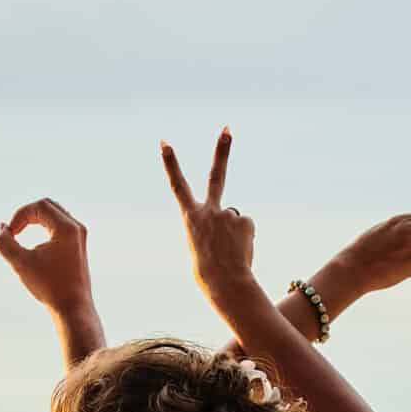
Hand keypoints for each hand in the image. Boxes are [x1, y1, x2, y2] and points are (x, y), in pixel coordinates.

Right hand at [0, 197, 93, 314]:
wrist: (73, 308)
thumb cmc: (48, 287)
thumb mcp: (20, 263)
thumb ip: (4, 243)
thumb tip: (2, 227)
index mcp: (67, 228)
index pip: (39, 206)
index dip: (20, 215)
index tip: (10, 234)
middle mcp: (77, 228)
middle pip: (48, 206)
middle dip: (27, 214)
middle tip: (14, 231)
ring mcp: (80, 237)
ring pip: (54, 215)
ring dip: (35, 220)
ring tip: (20, 233)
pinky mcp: (78, 246)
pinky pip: (59, 226)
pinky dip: (44, 227)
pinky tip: (34, 244)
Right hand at [161, 129, 255, 294]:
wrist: (224, 283)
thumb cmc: (207, 273)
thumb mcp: (199, 247)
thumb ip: (210, 227)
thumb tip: (231, 220)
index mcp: (190, 217)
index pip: (177, 185)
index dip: (170, 163)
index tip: (164, 142)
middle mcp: (208, 210)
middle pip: (216, 175)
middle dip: (222, 151)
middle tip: (227, 128)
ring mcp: (227, 214)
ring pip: (233, 219)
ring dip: (233, 234)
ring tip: (230, 251)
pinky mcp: (244, 221)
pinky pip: (246, 228)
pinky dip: (244, 239)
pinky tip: (240, 251)